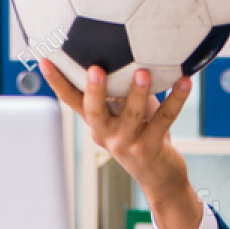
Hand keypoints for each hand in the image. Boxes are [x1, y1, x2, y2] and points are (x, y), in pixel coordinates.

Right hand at [39, 61, 204, 228]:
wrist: (161, 177)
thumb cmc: (143, 133)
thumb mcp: (126, 111)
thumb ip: (120, 89)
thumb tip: (123, 51)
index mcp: (97, 123)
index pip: (72, 101)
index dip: (57, 82)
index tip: (44, 60)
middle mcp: (107, 135)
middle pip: (94, 113)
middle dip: (94, 91)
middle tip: (95, 69)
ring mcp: (128, 144)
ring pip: (131, 116)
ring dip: (137, 93)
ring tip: (143, 72)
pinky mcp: (150, 149)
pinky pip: (164, 120)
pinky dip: (175, 100)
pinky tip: (185, 82)